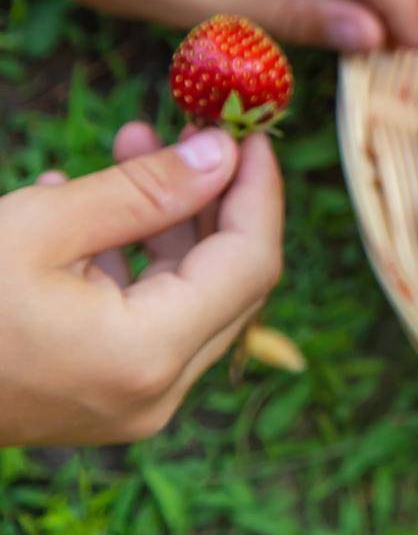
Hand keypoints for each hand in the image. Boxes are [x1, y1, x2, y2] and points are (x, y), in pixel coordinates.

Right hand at [0, 124, 281, 445]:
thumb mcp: (41, 225)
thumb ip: (145, 190)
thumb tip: (222, 153)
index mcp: (148, 355)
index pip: (250, 263)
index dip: (259, 191)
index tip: (250, 131)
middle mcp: (154, 393)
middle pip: (230, 283)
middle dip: (214, 198)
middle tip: (187, 129)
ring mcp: (129, 405)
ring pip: (187, 297)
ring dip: (167, 220)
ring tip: (130, 143)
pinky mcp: (99, 400)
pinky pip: (143, 319)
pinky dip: (131, 260)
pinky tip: (84, 203)